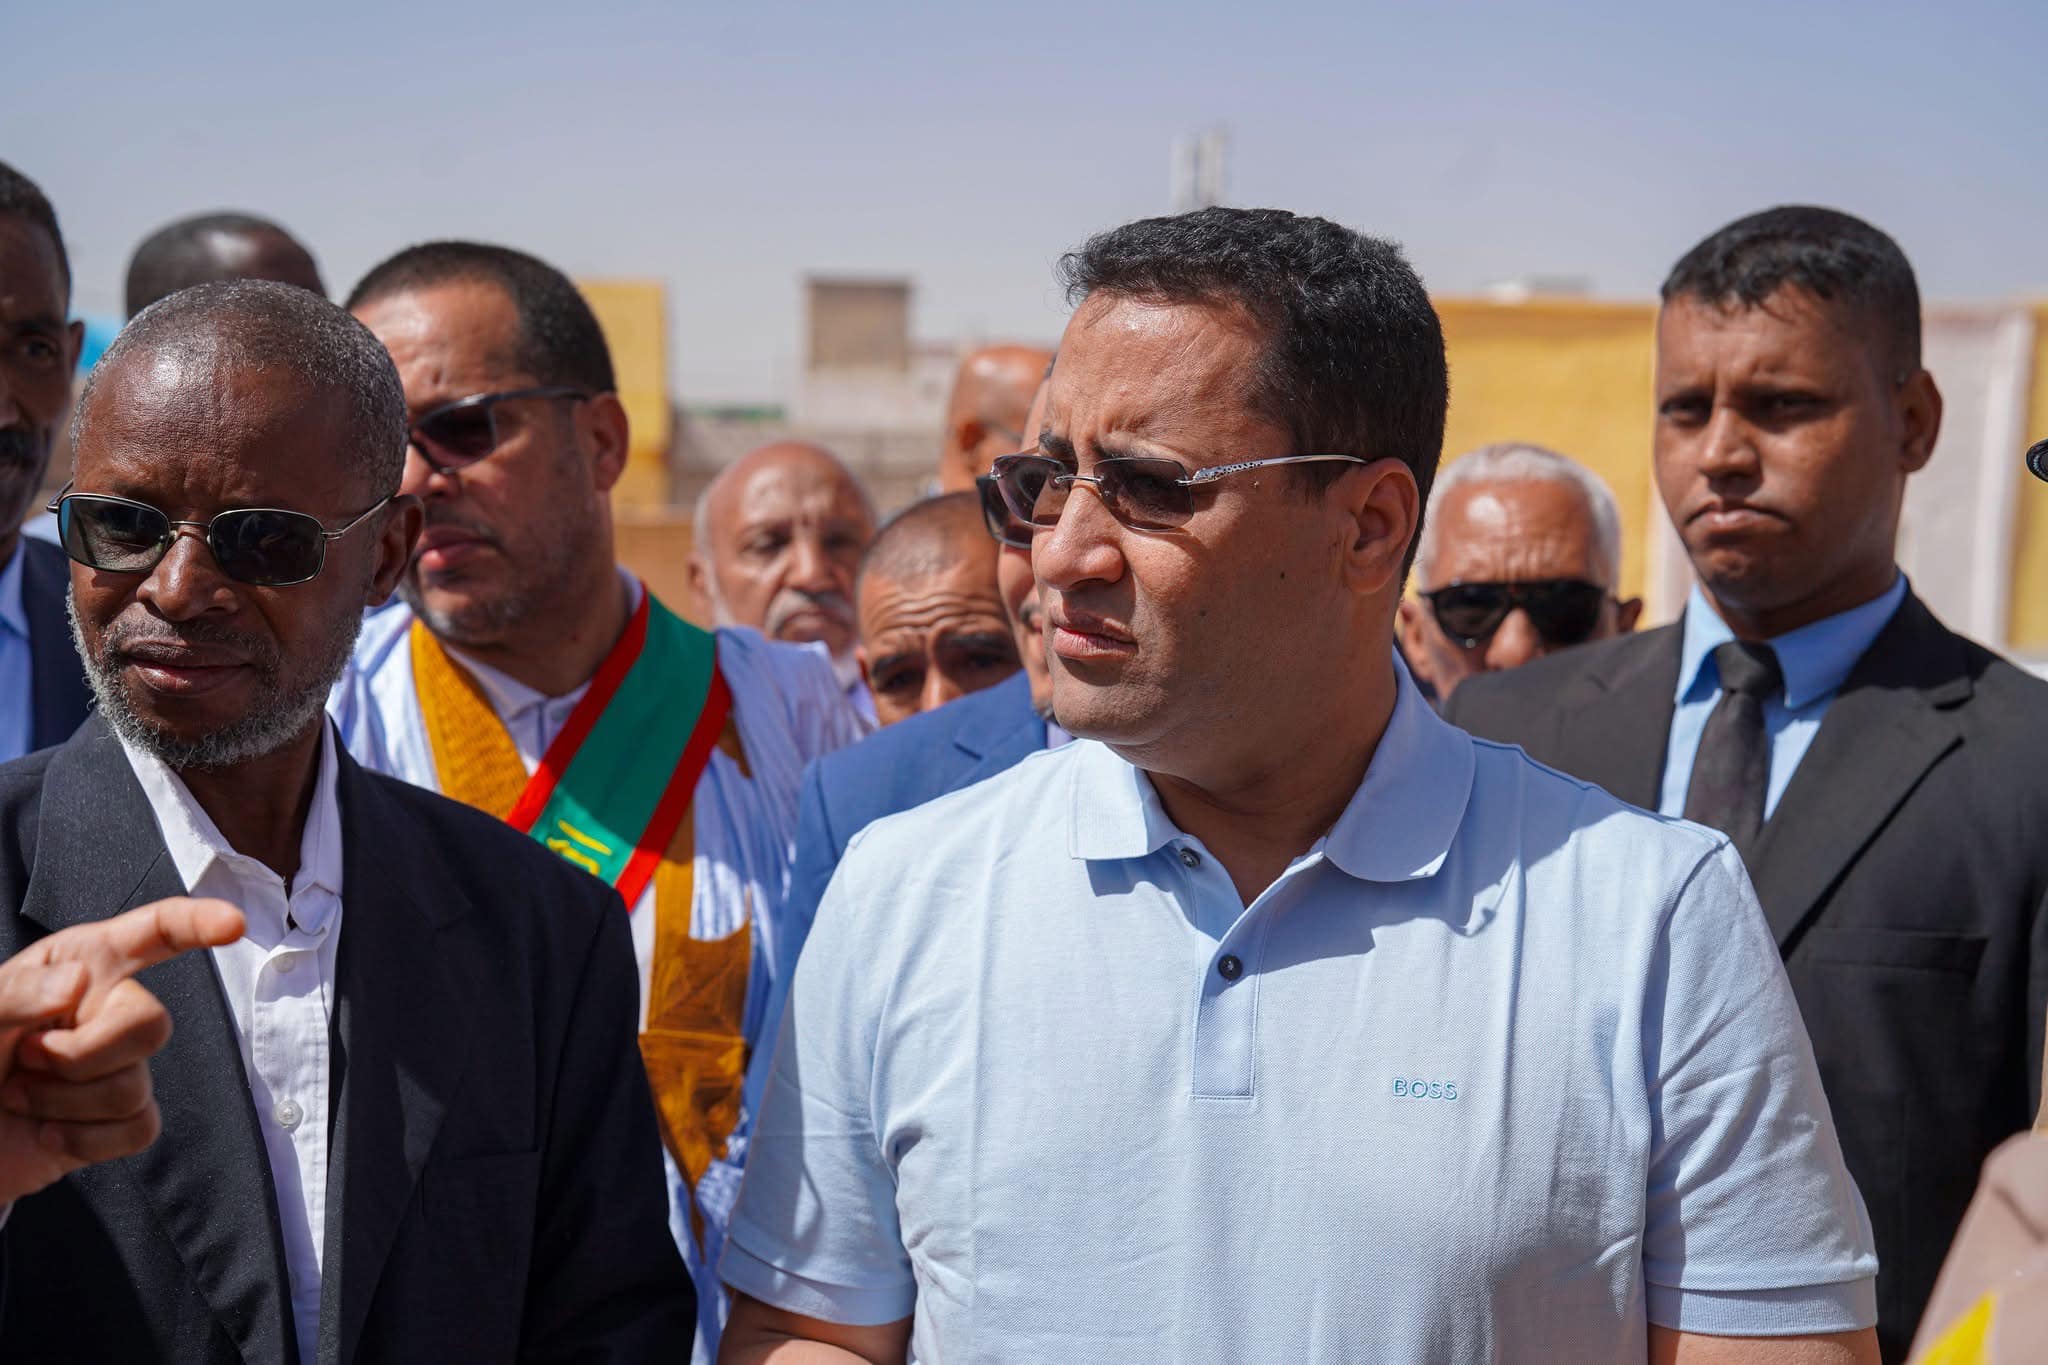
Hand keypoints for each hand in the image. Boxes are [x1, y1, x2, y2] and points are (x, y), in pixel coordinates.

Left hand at [0, 897, 243, 1204]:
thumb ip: (15, 992)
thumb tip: (79, 983)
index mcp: (81, 966)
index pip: (152, 933)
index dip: (196, 924)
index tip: (232, 924)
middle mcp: (107, 1010)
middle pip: (152, 1023)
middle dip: (85, 1054)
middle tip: (28, 1061)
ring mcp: (117, 1066)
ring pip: (137, 1084)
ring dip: (65, 1102)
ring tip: (20, 1096)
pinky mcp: (117, 1121)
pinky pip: (140, 1128)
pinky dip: (87, 1139)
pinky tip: (48, 1133)